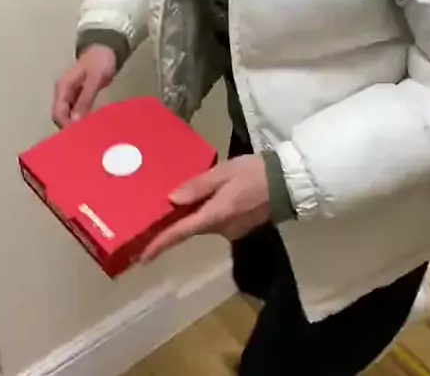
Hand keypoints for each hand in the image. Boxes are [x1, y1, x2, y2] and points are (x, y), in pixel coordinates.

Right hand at [52, 46, 116, 127]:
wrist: (107, 46)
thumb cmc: (101, 60)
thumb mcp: (94, 79)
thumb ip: (85, 98)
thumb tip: (75, 120)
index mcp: (63, 87)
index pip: (58, 112)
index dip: (66, 125)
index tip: (79, 134)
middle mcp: (63, 91)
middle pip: (61, 115)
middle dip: (70, 126)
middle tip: (85, 136)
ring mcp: (71, 93)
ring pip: (68, 114)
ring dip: (76, 123)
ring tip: (89, 133)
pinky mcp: (80, 94)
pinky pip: (76, 110)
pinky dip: (82, 117)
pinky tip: (91, 123)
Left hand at [141, 155, 270, 262]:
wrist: (288, 182)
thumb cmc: (254, 173)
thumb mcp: (224, 172)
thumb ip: (198, 186)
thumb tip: (171, 199)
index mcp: (215, 216)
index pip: (181, 233)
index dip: (160, 245)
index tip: (142, 258)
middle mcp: (222, 229)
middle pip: (192, 228)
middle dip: (176, 223)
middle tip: (157, 213)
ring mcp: (233, 230)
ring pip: (205, 224)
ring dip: (194, 215)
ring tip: (182, 199)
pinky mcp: (241, 227)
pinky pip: (217, 221)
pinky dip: (208, 213)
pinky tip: (208, 198)